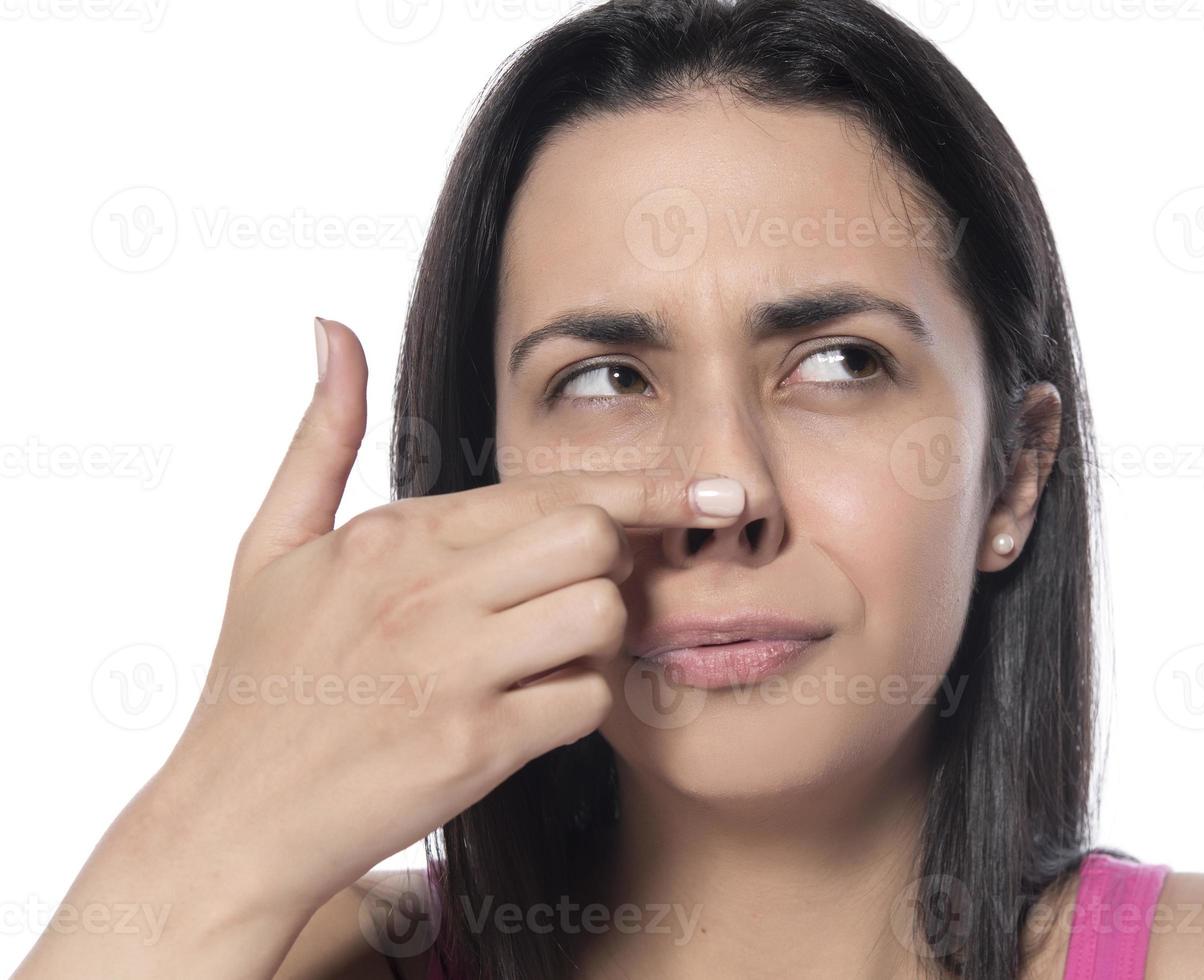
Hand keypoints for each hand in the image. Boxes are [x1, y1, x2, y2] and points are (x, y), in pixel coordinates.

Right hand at [152, 317, 743, 918]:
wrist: (230, 819)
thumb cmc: (257, 680)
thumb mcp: (270, 546)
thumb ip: (322, 436)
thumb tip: (333, 330)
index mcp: (394, 534)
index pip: (552, 488)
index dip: (641, 493)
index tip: (707, 494)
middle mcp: (427, 590)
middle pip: (594, 538)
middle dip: (613, 563)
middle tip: (584, 590)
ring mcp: (453, 669)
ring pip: (602, 615)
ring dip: (602, 638)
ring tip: (556, 653)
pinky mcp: (474, 746)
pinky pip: (587, 702)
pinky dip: (579, 707)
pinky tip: (536, 711)